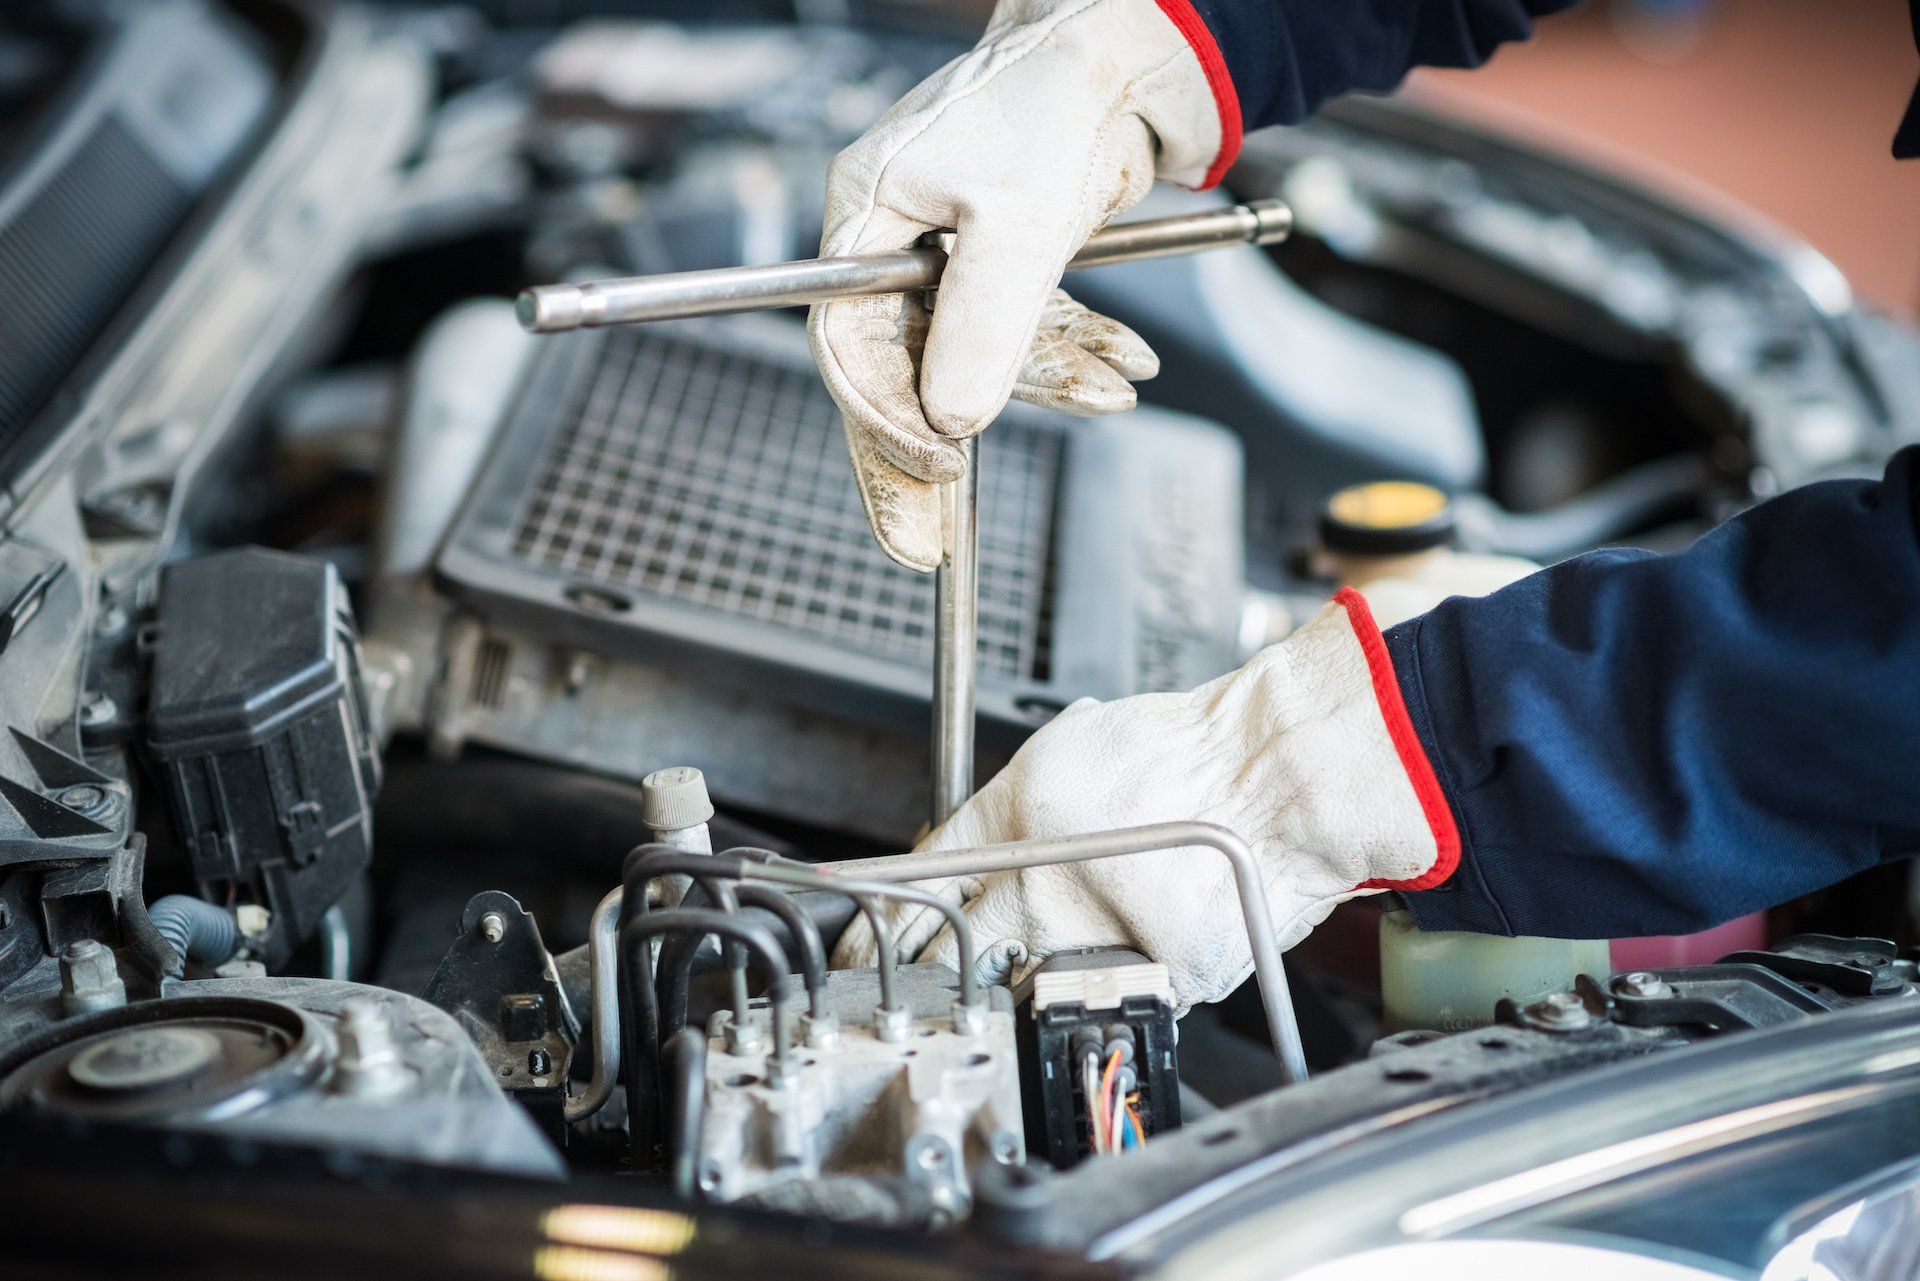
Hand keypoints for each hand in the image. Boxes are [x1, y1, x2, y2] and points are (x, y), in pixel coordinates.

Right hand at [809, 0, 1228, 569]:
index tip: (932, 476)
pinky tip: (1122, 365)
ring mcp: (957, 250)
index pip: (850, 345)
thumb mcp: (1017, 226)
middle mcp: (901, 238)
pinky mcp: (1012, 256)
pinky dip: (1076, 350)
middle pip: (902, 368)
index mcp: (869, 215)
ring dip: (1050, 381)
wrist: (1138, 47)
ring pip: (981, 352)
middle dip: (935, 449)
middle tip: (936, 538)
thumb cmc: (1059, 99)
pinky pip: (1029, 327)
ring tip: (1111, 393)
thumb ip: (980, 328)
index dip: (883, 423)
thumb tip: (950, 420)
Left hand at [833, 592, 1460, 1011]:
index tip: (864, 955)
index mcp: (1018, 815)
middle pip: (963, 953)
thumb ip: (1001, 813)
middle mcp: (1049, 878)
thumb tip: (952, 858)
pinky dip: (1134, 974)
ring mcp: (1105, 931)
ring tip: (1087, 934)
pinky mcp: (1165, 973)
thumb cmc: (1191, 751)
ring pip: (1039, 986)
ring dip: (1047, 974)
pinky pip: (1127, 992)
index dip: (882, 930)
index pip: (919, 888)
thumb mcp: (1067, 752)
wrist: (1286, 771)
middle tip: (957, 973)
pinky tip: (1152, 934)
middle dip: (951, 971)